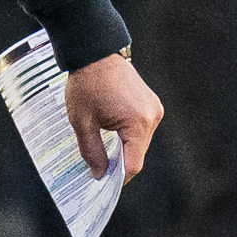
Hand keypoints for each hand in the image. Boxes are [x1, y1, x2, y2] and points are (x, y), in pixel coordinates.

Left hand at [64, 52, 162, 177]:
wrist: (95, 51)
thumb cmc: (87, 83)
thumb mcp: (82, 122)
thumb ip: (92, 152)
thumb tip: (99, 175)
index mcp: (137, 122)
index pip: (132, 163)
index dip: (117, 178)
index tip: (102, 185)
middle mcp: (152, 117)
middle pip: (137, 154)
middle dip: (119, 166)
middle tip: (98, 174)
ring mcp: (154, 109)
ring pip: (140, 143)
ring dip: (123, 151)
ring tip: (103, 156)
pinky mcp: (151, 104)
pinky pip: (141, 129)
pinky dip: (127, 137)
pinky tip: (111, 138)